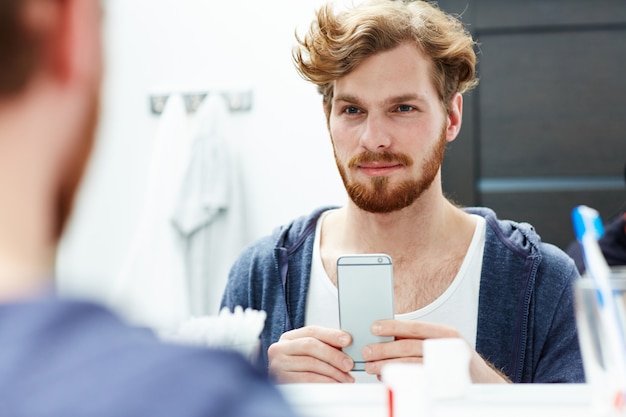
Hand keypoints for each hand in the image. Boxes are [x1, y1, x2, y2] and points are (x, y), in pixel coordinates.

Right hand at [267, 325, 355, 382]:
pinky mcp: (282, 381)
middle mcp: (280, 349)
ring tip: (346, 377)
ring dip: (334, 372)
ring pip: (312, 364)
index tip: (347, 340)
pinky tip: (335, 384)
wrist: (280, 393)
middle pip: (311, 346)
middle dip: (334, 355)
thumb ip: (322, 346)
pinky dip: (326, 382)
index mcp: (288, 338)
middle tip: (349, 364)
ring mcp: (279, 365)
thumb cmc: (296, 371)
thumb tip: (346, 343)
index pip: (312, 331)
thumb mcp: (305, 354)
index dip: (331, 335)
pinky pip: (309, 380)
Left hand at [361, 319, 509, 382]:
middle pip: (409, 346)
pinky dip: (398, 377)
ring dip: (387, 365)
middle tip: (367, 352)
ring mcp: (446, 367)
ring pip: (410, 363)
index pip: (415, 326)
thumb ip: (418, 339)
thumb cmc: (454, 361)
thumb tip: (387, 336)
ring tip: (371, 367)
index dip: (393, 326)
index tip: (374, 327)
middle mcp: (447, 348)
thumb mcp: (441, 344)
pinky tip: (386, 376)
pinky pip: (415, 379)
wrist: (483, 383)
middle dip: (384, 349)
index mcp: (445, 334)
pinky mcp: (442, 384)